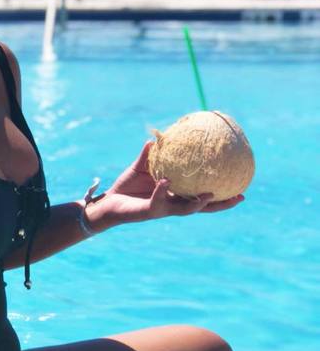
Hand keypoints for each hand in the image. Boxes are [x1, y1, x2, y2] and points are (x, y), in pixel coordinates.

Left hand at [86, 141, 244, 230]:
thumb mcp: (140, 168)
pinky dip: (161, 191)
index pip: (201, 195)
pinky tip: (165, 181)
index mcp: (174, 194)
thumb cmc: (127, 186)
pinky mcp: (149, 212)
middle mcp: (172, 204)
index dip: (219, 193)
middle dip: (221, 204)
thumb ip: (149, 155)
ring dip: (197, 203)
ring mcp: (162, 210)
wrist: (109, 202)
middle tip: (240, 196)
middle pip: (202, 207)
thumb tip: (155, 138)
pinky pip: (158, 201)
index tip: (238, 185)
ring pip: (185, 210)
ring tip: (209, 195)